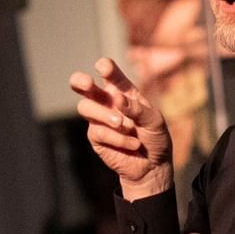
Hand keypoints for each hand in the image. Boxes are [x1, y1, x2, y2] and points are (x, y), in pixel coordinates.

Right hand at [68, 58, 174, 198]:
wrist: (152, 166)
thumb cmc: (155, 138)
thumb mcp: (154, 121)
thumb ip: (136, 109)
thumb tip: (117, 99)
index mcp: (123, 92)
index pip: (111, 75)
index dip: (105, 67)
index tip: (103, 67)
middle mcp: (107, 102)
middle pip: (83, 86)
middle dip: (80, 81)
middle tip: (87, 83)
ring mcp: (99, 119)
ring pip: (85, 107)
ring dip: (104, 115)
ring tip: (122, 124)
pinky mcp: (96, 137)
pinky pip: (99, 132)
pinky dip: (118, 138)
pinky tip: (133, 144)